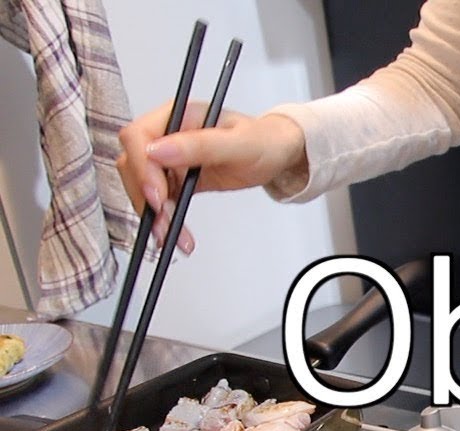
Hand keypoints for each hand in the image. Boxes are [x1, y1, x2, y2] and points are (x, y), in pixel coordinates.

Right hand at [116, 101, 306, 252]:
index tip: (158, 196)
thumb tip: (157, 150)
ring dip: (153, 214)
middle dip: (146, 197)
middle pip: (134, 165)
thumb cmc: (263, 141)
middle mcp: (167, 134)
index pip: (138, 137)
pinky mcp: (174, 177)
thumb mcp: (238, 143)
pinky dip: (163, 219)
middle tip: (166, 222)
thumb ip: (199, 145)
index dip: (142, 168)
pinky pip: (158, 199)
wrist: (275, 153)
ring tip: (174, 236)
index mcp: (177, 116)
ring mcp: (168, 157)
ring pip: (142, 186)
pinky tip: (176, 234)